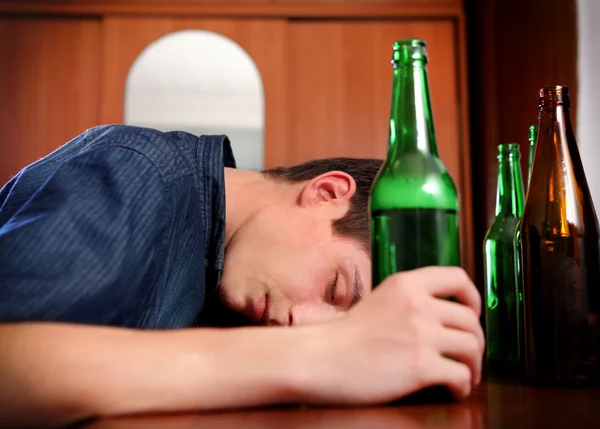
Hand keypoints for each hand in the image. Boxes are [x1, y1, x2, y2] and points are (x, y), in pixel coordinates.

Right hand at [302, 266, 483, 404]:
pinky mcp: (420, 366)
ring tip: (464, 376)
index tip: (471, 314)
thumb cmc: (343, 337)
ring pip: (472, 347)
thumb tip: (441, 317)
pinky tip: (452, 390)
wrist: (318, 359)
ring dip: (473, 365)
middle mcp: (417, 304)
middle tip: (467, 357)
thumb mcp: (379, 301)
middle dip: (475, 342)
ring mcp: (420, 334)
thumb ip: (408, 301)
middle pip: (470, 320)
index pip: (458, 278)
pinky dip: (463, 386)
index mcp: (406, 284)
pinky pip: (461, 375)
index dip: (472, 298)